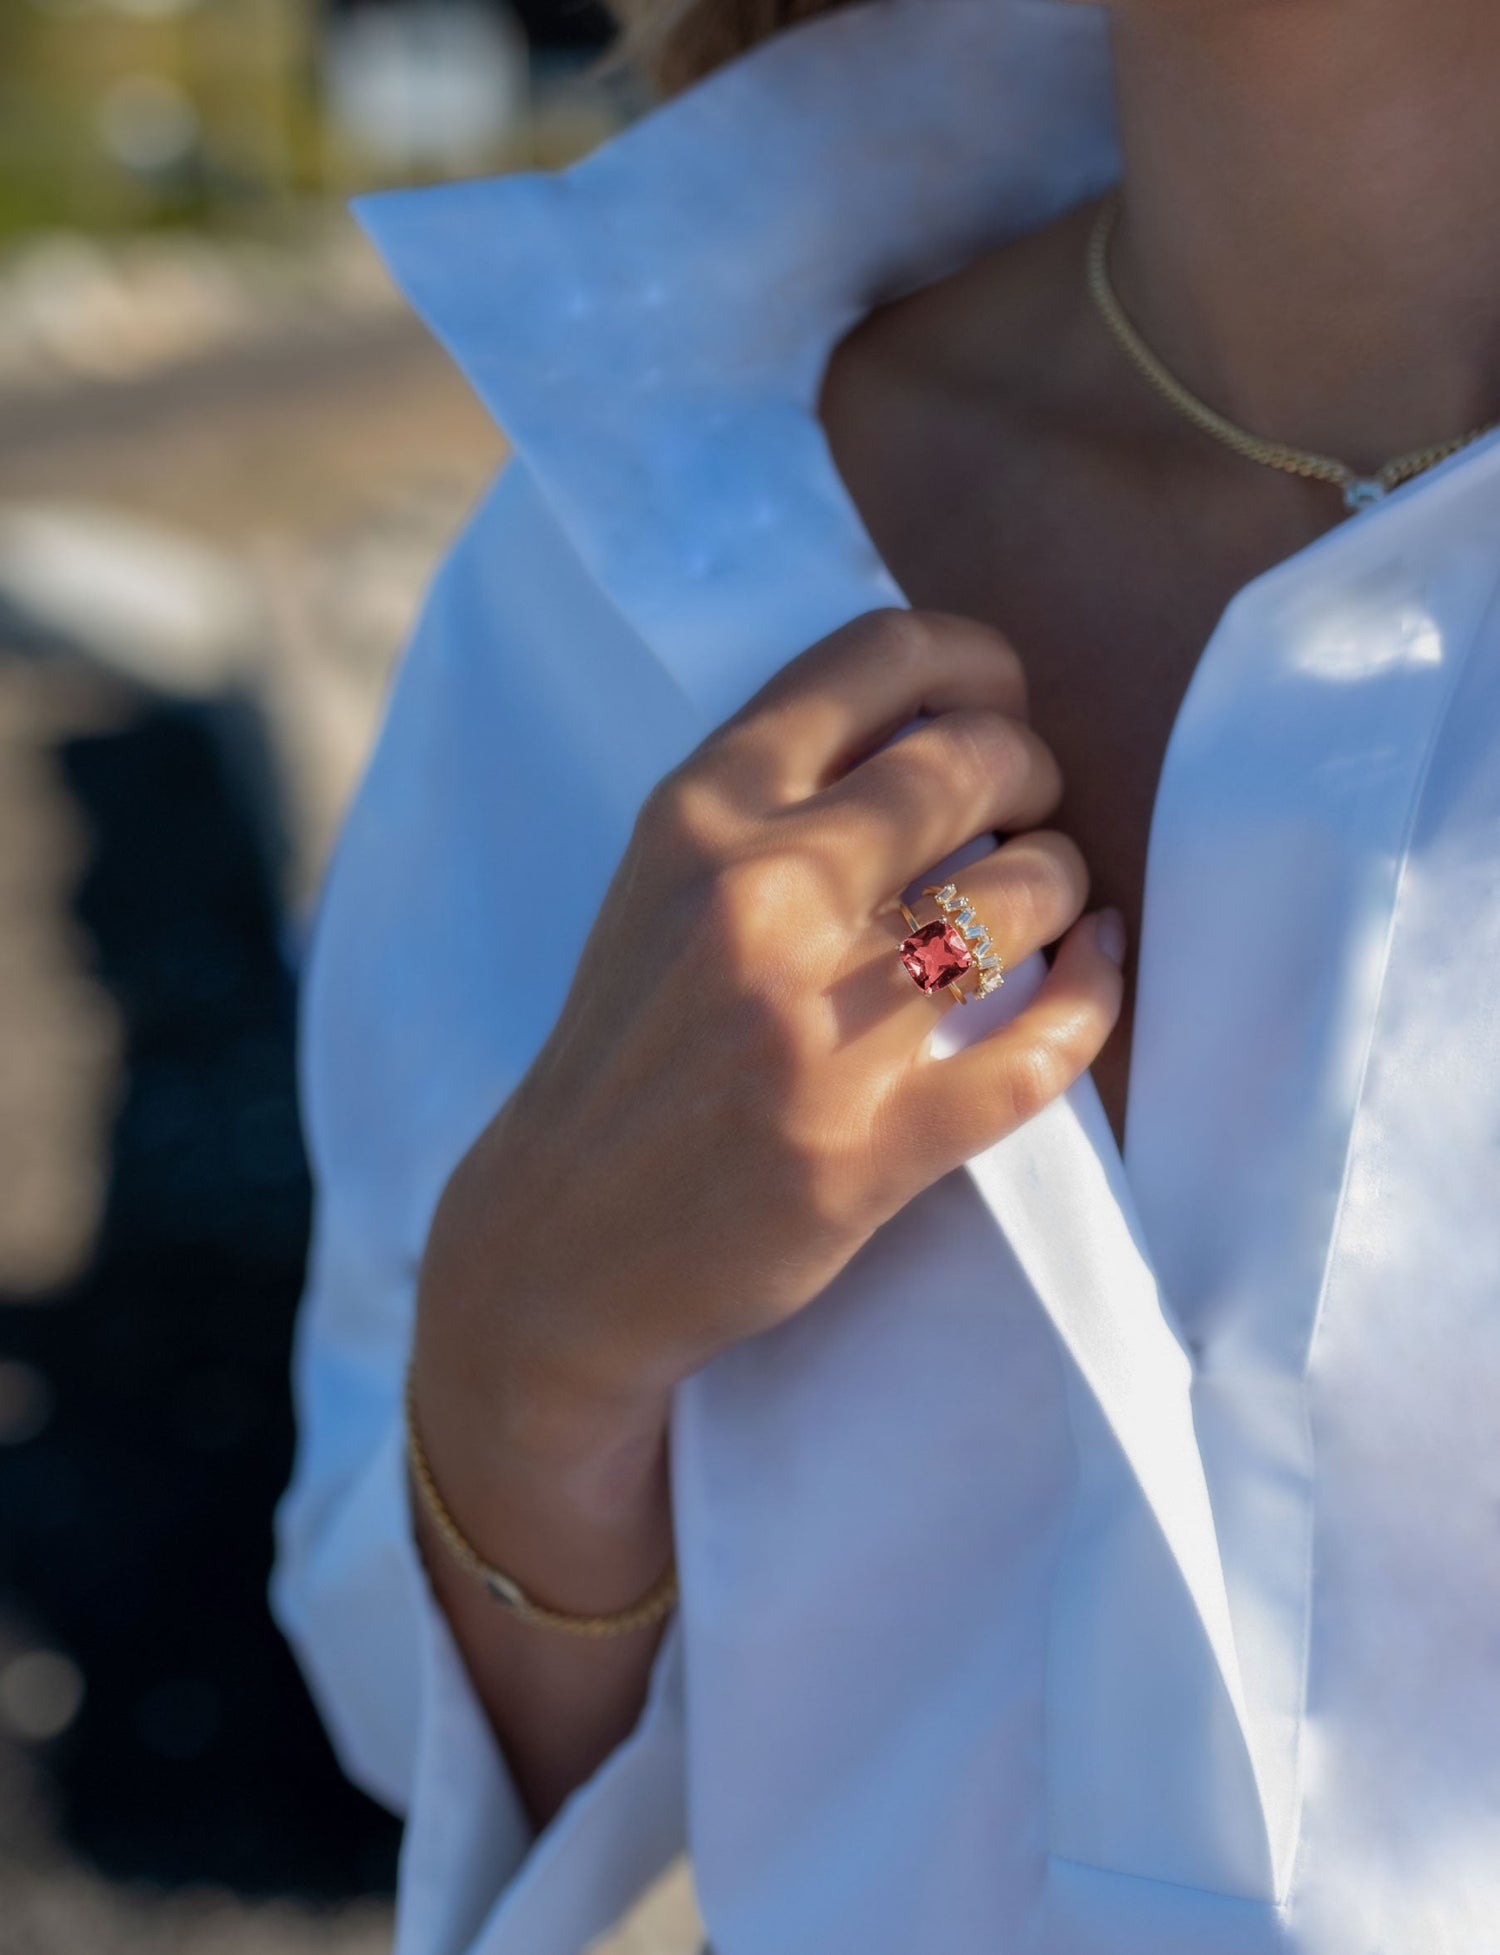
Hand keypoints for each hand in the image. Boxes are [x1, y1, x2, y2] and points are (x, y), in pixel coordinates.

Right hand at [416, 608, 1124, 1463]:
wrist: (559, 1242)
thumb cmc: (623, 1052)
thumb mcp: (656, 886)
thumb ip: (771, 798)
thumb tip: (938, 721)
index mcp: (700, 816)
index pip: (879, 657)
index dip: (976, 661)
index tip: (997, 702)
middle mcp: (761, 898)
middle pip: (977, 761)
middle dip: (1033, 772)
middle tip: (1026, 813)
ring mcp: (820, 1025)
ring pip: (1029, 892)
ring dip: (1062, 887)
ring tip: (1043, 907)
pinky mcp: (874, 1146)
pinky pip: (1046, 1047)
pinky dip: (1095, 995)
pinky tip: (1096, 969)